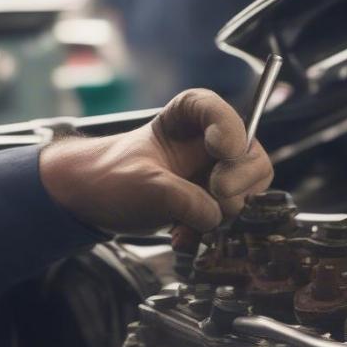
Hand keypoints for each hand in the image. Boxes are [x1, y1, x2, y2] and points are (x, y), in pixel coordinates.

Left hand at [40, 89, 272, 247]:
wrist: (95, 204)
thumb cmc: (110, 180)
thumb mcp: (144, 186)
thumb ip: (184, 199)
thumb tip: (215, 217)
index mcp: (188, 116)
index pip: (219, 111)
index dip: (229, 129)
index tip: (219, 149)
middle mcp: (211, 142)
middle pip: (251, 157)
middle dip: (236, 182)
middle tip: (214, 192)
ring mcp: (217, 173)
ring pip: (249, 193)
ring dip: (221, 214)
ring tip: (184, 224)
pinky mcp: (215, 202)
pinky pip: (233, 218)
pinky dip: (211, 232)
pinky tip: (183, 235)